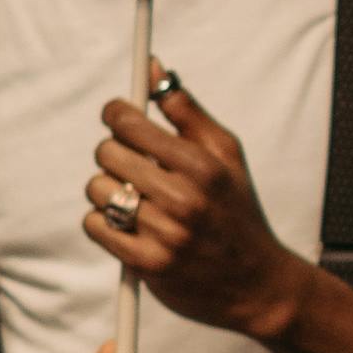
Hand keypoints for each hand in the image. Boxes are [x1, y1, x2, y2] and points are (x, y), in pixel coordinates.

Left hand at [89, 70, 352, 352]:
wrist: (258, 284)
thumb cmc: (237, 211)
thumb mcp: (227, 155)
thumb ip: (187, 111)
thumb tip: (153, 68)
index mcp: (203, 165)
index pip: (129, 123)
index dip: (115, 114)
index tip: (118, 118)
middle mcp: (184, 198)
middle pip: (106, 154)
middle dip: (115, 156)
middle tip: (135, 167)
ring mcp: (165, 233)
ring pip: (97, 190)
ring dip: (109, 193)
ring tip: (136, 201)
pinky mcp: (147, 264)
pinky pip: (95, 225)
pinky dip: (103, 223)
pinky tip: (129, 225)